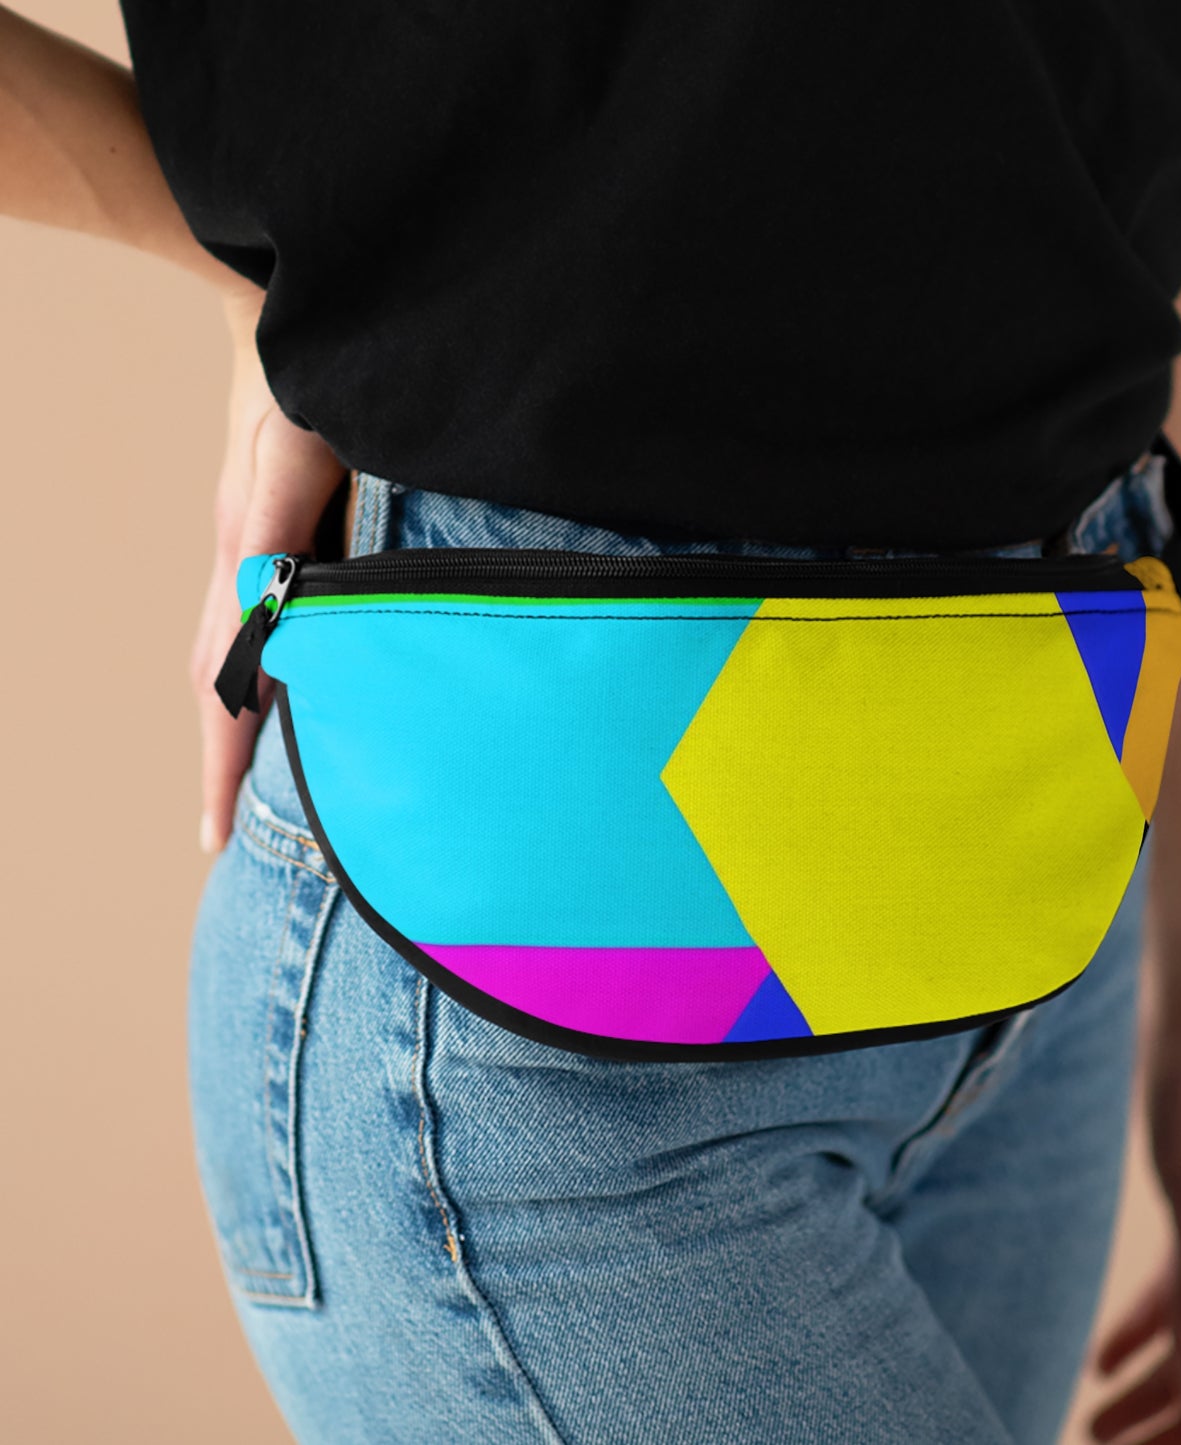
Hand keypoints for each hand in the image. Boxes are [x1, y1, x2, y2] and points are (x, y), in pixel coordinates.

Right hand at [190, 286, 346, 852]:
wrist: (279, 302)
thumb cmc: (300, 369)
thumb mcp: (295, 447)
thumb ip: (278, 529)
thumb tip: (263, 618)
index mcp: (247, 554)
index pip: (223, 680)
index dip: (223, 760)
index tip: (215, 836)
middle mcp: (241, 558)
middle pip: (215, 681)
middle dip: (219, 761)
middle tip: (222, 837)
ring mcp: (252, 544)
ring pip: (228, 653)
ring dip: (233, 722)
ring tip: (245, 786)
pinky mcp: (273, 527)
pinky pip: (250, 617)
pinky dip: (252, 671)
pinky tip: (280, 690)